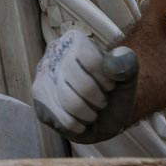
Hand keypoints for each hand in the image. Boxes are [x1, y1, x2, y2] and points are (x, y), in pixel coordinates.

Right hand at [32, 29, 140, 143]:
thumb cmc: (113, 93)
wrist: (101, 115)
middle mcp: (53, 53)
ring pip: (70, 103)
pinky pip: (62, 119)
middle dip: (98, 99)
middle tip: (101, 102)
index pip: (89, 60)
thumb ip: (126, 65)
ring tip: (91, 112)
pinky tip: (78, 118)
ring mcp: (42, 75)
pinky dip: (78, 125)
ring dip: (89, 114)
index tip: (110, 86)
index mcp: (75, 40)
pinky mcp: (38, 99)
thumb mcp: (127, 78)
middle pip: (80, 82)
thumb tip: (116, 61)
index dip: (105, 79)